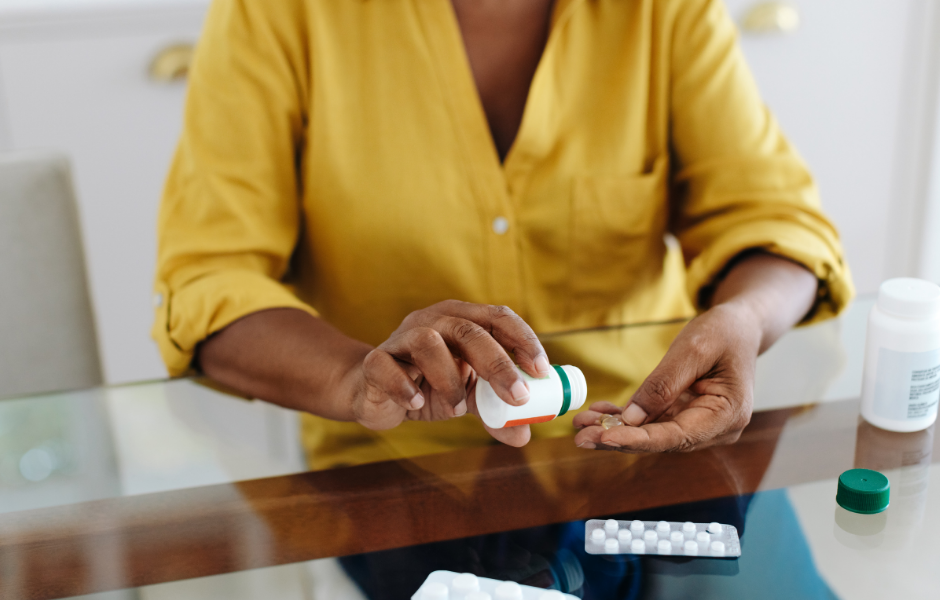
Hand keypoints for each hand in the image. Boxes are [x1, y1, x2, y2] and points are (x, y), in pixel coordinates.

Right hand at [341, 300, 551, 446]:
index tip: (541, 371)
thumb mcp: (465, 397)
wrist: (371, 392)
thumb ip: (493, 411)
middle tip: (517, 397)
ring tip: (456, 410)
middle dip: (497, 364)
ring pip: (428, 342)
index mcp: (460, 320)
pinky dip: (405, 387)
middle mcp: (432, 321)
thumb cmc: (425, 386)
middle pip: (468, 330)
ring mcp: (400, 338)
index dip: (523, 339)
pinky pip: (386, 367)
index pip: (498, 317)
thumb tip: (524, 434)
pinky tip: (416, 403)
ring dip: (449, 379)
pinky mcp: (374, 361)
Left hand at [573, 303, 760, 451]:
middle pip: (661, 441)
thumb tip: (632, 418)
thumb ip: (663, 385)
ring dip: (617, 429)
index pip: (676, 436)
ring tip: (582, 424)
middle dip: (619, 439)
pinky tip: (599, 413)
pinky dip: (626, 418)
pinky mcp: (686, 416)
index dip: (638, 439)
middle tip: (581, 437)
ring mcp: (701, 424)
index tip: (604, 438)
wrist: (740, 326)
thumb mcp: (692, 349)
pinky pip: (653, 422)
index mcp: (728, 415)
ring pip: (653, 434)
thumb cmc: (724, 332)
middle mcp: (716, 428)